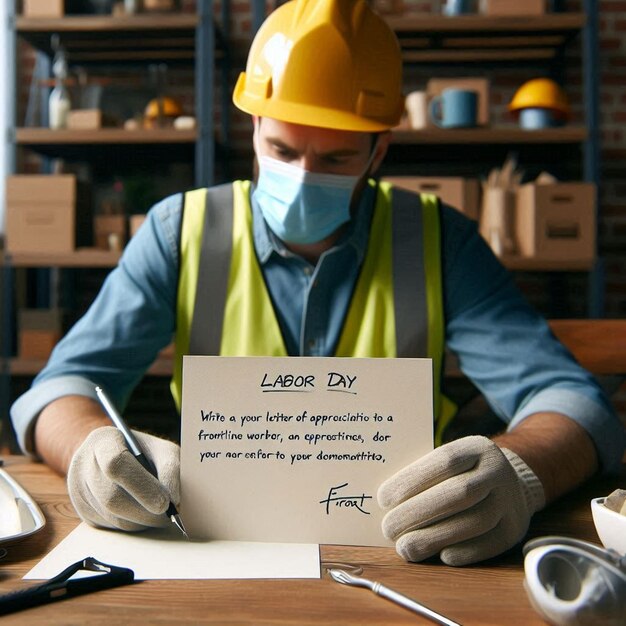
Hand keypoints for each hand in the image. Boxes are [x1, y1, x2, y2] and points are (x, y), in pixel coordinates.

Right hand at [67, 426, 179, 531]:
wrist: (114, 455)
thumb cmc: (144, 452)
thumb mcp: (161, 449)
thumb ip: (171, 468)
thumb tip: (174, 501)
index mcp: (103, 440)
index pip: (115, 464)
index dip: (142, 486)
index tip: (165, 503)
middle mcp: (83, 463)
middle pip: (112, 496)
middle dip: (145, 511)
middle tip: (168, 516)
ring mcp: (78, 489)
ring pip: (111, 516)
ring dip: (140, 521)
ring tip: (159, 516)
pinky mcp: (81, 510)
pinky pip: (107, 526)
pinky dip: (130, 526)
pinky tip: (143, 516)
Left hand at [377, 435, 544, 565]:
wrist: (510, 482)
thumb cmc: (461, 473)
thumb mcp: (449, 461)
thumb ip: (424, 474)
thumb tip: (387, 501)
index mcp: (476, 448)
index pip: (444, 461)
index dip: (412, 479)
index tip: (383, 498)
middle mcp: (498, 471)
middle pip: (459, 493)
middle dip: (418, 513)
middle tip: (388, 528)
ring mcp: (510, 500)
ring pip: (474, 521)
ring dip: (435, 537)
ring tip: (405, 547)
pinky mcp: (514, 529)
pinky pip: (489, 544)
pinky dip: (463, 551)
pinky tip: (439, 555)